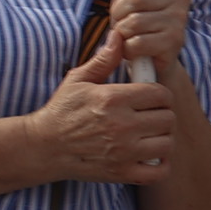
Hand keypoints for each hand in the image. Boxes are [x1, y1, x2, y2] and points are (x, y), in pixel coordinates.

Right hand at [24, 29, 182, 183]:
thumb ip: (104, 60)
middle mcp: (121, 125)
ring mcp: (123, 152)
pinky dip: (160, 166)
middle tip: (149, 116)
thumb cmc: (60, 112)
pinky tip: (150, 156)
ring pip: (167, 143)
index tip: (150, 98)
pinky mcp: (121, 173)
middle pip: (168, 118)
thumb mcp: (77, 80)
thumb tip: (118, 36)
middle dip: (161, 115)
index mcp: (112, 99)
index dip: (159, 94)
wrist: (42, 147)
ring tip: (149, 136)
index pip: (160, 94)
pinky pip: (159, 172)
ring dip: (161, 139)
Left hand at [103, 0, 189, 74]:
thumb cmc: (139, 16)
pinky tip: (137, 48)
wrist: (154, 55)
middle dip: (118, 12)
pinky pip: (136, 43)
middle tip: (123, 19)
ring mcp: (180, 19)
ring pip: (132, 22)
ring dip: (122, 32)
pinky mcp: (174, 42)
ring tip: (130, 34)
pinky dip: (128, 49)